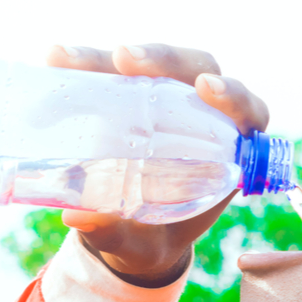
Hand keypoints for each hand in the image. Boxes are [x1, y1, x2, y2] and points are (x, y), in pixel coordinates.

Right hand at [46, 43, 269, 287]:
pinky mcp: (134, 95)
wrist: (128, 237)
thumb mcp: (137, 245)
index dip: (233, 96)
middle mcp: (202, 116)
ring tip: (67, 59)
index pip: (247, 112)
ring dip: (110, 56)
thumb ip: (116, 233)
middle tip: (123, 59)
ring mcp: (166, 100)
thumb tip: (78, 216)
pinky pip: (115, 70)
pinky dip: (86, 63)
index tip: (205, 88)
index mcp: (228, 153)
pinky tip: (55, 60)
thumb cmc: (150, 240)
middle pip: (196, 70)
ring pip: (152, 63)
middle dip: (163, 59)